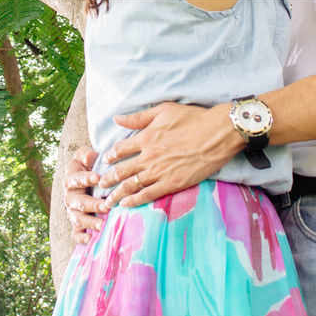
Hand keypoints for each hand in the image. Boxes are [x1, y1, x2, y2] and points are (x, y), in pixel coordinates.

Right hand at [63, 147, 105, 244]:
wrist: (88, 176)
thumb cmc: (89, 164)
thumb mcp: (85, 155)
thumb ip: (86, 154)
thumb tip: (90, 157)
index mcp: (70, 179)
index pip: (76, 179)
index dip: (85, 178)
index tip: (97, 178)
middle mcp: (69, 196)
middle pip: (78, 202)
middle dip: (92, 205)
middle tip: (106, 206)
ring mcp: (72, 211)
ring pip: (77, 218)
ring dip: (89, 222)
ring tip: (102, 225)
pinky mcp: (77, 222)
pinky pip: (75, 233)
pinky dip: (80, 238)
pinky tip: (89, 240)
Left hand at [99, 102, 241, 207]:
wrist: (217, 133)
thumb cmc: (193, 118)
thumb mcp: (163, 110)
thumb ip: (138, 117)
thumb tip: (117, 118)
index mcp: (145, 138)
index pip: (119, 150)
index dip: (109, 156)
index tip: (104, 161)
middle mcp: (149, 157)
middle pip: (121, 170)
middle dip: (108, 179)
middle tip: (98, 184)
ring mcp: (160, 172)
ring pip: (131, 185)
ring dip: (116, 194)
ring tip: (106, 200)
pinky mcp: (172, 183)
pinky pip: (148, 194)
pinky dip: (134, 200)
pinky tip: (126, 204)